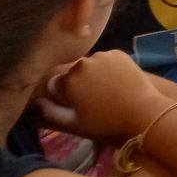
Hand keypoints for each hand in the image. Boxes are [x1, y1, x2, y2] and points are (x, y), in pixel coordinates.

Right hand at [36, 52, 174, 140]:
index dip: (63, 97)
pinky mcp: (118, 52)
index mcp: (68, 80)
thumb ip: (50, 112)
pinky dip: (107, 68)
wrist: (142, 112)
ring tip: (106, 91)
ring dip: (92, 75)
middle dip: (77, 84)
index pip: (55, 85)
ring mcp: (101, 55)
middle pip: (72, 73)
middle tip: (92, 100)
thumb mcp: (73, 124)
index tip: (76, 106)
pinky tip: (116, 82)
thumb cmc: (105, 122)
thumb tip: (34, 102)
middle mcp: (81, 62)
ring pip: (89, 65)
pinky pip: (106, 60)